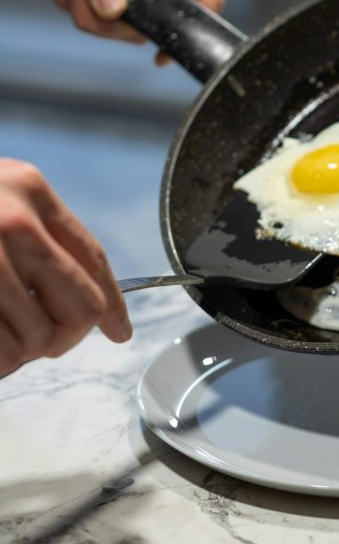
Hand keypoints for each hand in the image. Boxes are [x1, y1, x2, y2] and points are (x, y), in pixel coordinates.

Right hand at [0, 159, 131, 376]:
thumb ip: (40, 238)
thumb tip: (98, 314)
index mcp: (29, 190)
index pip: (93, 259)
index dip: (114, 305)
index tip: (120, 332)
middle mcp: (11, 219)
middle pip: (80, 306)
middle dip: (65, 336)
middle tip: (41, 342)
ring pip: (37, 336)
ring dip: (19, 353)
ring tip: (2, 341)